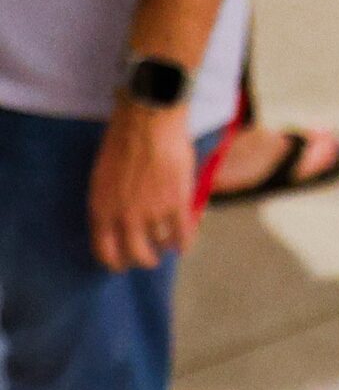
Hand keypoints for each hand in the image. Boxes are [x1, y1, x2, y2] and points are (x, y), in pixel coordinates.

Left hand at [90, 103, 197, 271]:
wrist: (147, 124)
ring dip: (165, 246)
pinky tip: (185, 246)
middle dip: (143, 260)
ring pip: (160, 241)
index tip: (120, 265)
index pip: (104, 249)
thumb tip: (118, 217)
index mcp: (101, 209)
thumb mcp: (103, 177)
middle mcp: (125, 216)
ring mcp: (152, 212)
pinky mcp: (177, 203)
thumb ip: (109, 201)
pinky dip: (185, 241)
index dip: (113, 262)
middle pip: (135, 253)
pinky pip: (183, 232)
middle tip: (148, 260)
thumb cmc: (122, 142)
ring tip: (168, 247)